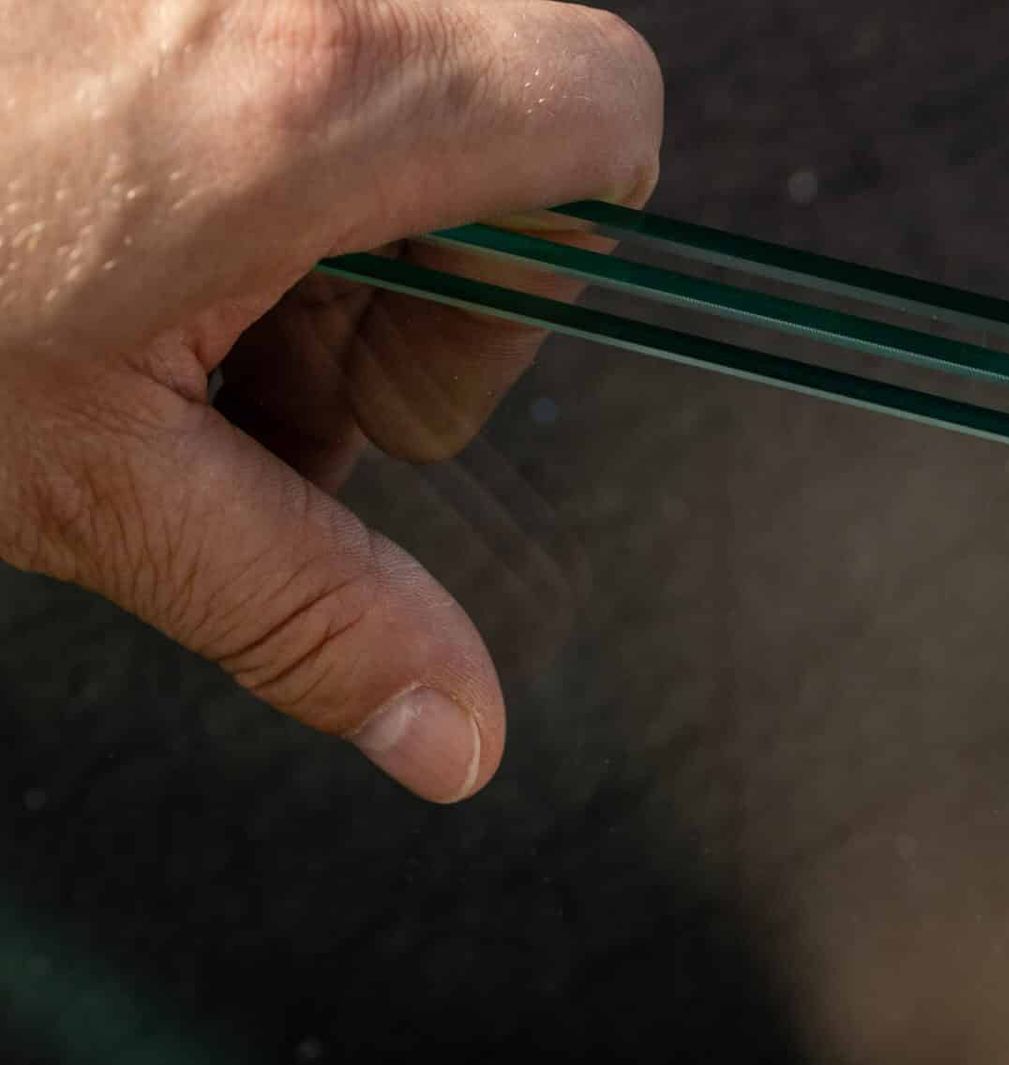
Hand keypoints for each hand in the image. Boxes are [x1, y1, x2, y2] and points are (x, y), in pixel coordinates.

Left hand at [0, 0, 663, 799]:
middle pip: (498, 117)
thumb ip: (307, 605)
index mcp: (319, 98)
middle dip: (416, 277)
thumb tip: (458, 736)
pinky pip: (269, 58)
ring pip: (379, 88)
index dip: (575, 247)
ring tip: (157, 324)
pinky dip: (234, 162)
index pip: (604, 116)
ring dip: (311, 233)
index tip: (425, 351)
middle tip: (272, 380)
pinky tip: (118, 244)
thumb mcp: (88, 478)